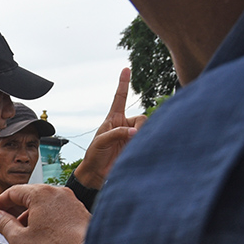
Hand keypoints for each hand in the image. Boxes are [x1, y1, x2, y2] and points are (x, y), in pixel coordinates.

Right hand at [0, 185, 89, 243]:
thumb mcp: (19, 240)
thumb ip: (4, 225)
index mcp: (40, 194)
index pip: (12, 192)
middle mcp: (56, 192)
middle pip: (28, 195)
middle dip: (14, 209)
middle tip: (5, 221)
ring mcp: (69, 200)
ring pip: (42, 202)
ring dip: (29, 214)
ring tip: (23, 230)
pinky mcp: (77, 210)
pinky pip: (55, 209)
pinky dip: (44, 217)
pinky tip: (41, 232)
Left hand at [75, 68, 146, 188]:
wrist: (96, 174)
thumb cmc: (95, 156)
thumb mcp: (101, 141)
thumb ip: (117, 133)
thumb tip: (135, 133)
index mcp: (113, 119)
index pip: (120, 98)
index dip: (123, 84)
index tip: (125, 69)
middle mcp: (125, 125)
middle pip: (142, 118)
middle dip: (139, 127)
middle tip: (132, 137)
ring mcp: (132, 136)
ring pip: (147, 129)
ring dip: (141, 137)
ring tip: (131, 147)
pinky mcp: (137, 146)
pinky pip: (148, 140)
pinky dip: (146, 143)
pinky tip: (142, 148)